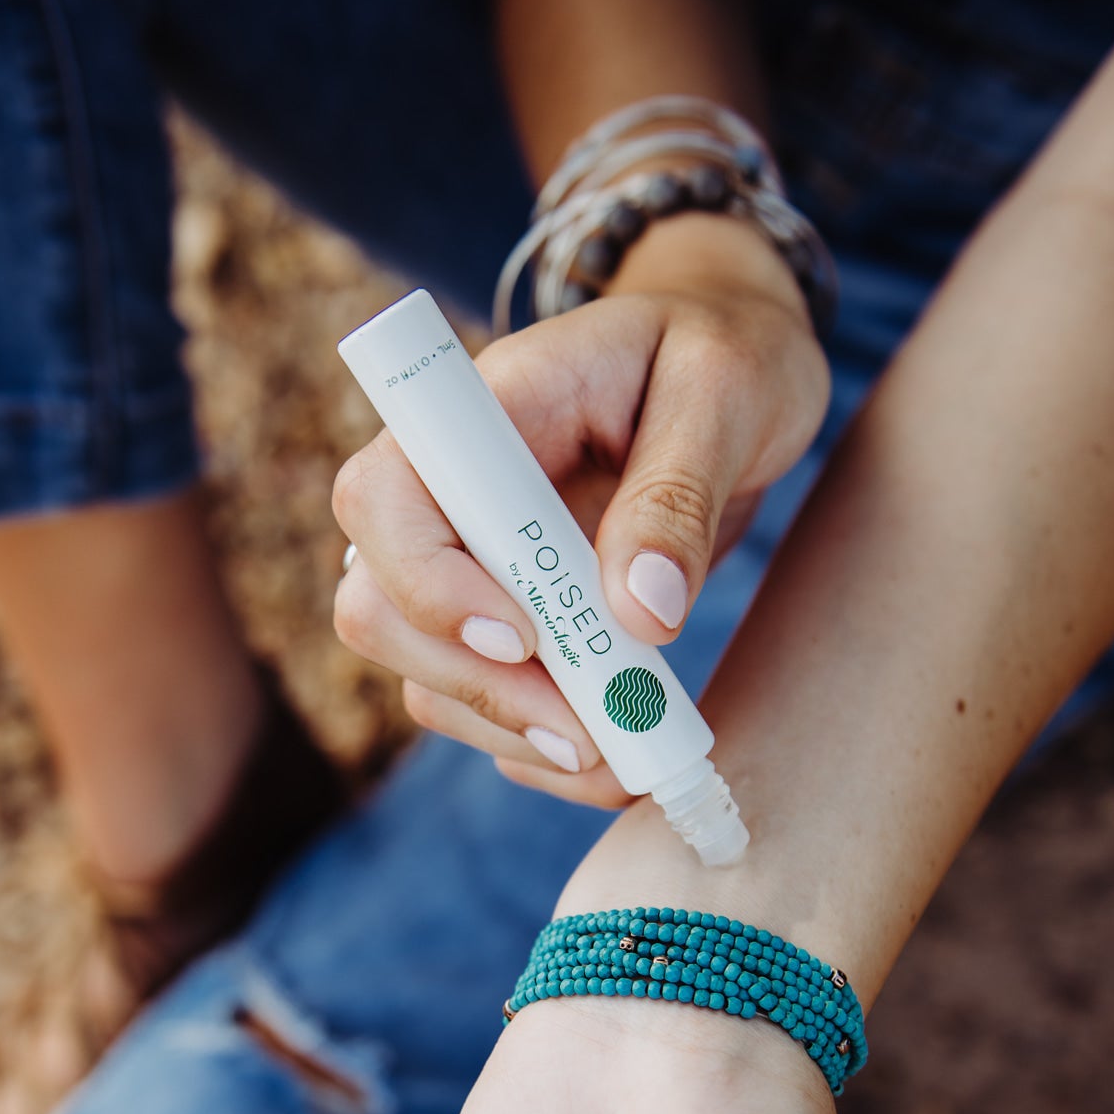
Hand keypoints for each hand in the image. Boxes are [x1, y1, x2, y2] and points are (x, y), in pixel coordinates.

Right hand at [334, 215, 827, 804]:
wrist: (736, 367)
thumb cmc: (725, 353)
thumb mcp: (727, 391)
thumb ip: (679, 492)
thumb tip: (642, 611)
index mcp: (481, 413)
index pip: (381, 498)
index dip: (427, 583)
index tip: (528, 637)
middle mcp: (449, 494)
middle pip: (378, 609)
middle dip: (477, 687)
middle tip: (594, 735)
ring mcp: (471, 565)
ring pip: (427, 676)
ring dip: (513, 734)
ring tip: (631, 761)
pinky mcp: (510, 620)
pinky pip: (486, 707)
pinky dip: (544, 749)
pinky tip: (624, 757)